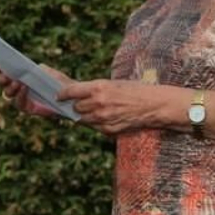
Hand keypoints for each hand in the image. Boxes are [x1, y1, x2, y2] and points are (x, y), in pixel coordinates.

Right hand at [0, 63, 70, 119]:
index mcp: (20, 76)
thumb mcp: (48, 72)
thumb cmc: (60, 82)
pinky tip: (23, 88)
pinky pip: (19, 103)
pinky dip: (20, 95)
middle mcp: (18, 87)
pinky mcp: (28, 108)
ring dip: (10, 87)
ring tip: (16, 81)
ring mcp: (22, 98)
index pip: (5, 71)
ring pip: (8, 94)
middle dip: (1, 78)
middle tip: (4, 74)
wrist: (71, 96)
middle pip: (3, 83)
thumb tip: (27, 67)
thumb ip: (37, 69)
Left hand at [56, 79, 174, 136]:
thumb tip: (77, 94)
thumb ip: (95, 90)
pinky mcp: (108, 130)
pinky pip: (94, 127)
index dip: (62, 94)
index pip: (70, 91)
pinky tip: (104, 117)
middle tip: (78, 102)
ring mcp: (102, 118)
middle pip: (75, 107)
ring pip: (82, 119)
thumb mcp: (114, 84)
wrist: (155, 105)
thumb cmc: (136, 91)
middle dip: (75, 105)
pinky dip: (95, 123)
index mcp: (99, 87)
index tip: (59, 95)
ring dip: (84, 115)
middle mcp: (97, 103)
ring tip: (93, 110)